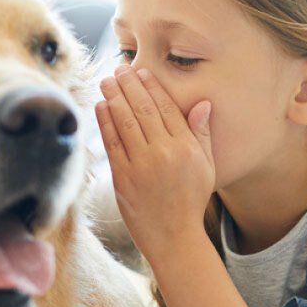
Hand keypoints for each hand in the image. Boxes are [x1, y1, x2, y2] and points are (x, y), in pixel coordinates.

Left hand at [95, 66, 214, 260]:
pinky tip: (101, 107)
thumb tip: (202, 103)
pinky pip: (112, 144)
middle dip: (129, 85)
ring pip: (125, 123)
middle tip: (119, 68)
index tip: (142, 72)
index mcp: (186, 148)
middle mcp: (164, 153)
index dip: (152, 87)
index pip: (167, 108)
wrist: (174, 238)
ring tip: (106, 81)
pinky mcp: (123, 179)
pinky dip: (105, 123)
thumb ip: (202, 134)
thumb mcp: (206, 167)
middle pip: (143, 110)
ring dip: (114, 98)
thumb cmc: (191, 201)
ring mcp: (142, 166)